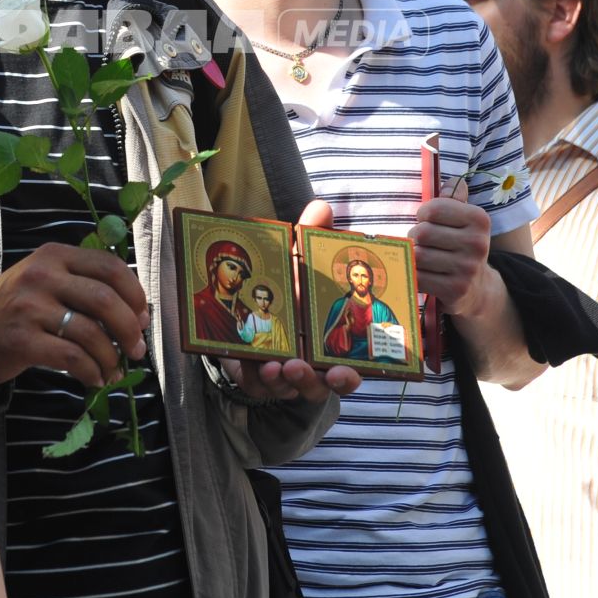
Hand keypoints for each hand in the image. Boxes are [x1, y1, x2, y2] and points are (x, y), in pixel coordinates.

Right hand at [0, 243, 149, 387]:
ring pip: (91, 333)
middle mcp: (42, 276)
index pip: (109, 266)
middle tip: (136, 349)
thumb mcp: (48, 280)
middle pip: (105, 299)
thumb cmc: (20, 307)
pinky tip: (95, 379)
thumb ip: (86, 287)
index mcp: (55, 255)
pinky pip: (72, 358)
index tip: (143, 317)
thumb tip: (138, 315)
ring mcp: (30, 307)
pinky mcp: (22, 340)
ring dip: (111, 357)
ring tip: (114, 370)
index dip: (135, 294)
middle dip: (129, 329)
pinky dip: (92, 372)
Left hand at [235, 198, 359, 399]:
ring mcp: (279, 375)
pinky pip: (254, 385)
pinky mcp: (252, 376)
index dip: (346, 378)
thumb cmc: (289, 289)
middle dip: (311, 382)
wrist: (251, 304)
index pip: (345, 372)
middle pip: (317, 388)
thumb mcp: (299, 263)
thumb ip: (310, 238)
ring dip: (281, 382)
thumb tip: (321, 206)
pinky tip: (254, 365)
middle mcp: (308, 367)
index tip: (344, 373)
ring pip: (284, 390)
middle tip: (300, 367)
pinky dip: (255, 378)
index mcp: (329, 347)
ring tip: (275, 365)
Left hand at [409, 182, 493, 317]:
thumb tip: (447, 183)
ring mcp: (467, 268)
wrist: (478, 288)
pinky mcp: (455, 290)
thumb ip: (453, 198)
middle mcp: (477, 243)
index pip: (435, 208)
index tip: (426, 221)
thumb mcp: (463, 219)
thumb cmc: (462, 246)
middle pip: (423, 232)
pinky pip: (418, 277)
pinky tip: (421, 274)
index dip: (423, 214)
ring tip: (421, 258)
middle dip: (415, 237)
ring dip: (413, 257)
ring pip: (418, 255)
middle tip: (421, 242)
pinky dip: (413, 274)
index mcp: (479, 219)